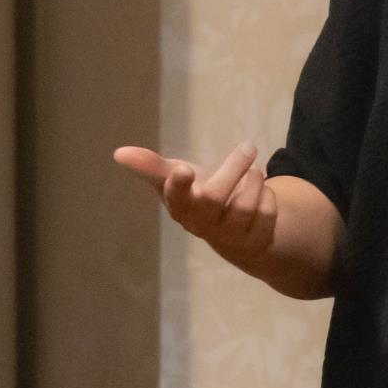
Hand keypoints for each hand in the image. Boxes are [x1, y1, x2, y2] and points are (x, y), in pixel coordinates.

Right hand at [114, 142, 277, 256]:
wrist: (233, 227)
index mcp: (181, 208)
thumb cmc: (197, 197)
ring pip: (246, 204)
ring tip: (253, 171)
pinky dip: (269, 195)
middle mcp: (203, 226)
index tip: (183, 169)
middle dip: (233, 168)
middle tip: (248, 147)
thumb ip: (152, 166)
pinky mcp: (257, 240)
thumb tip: (119, 153)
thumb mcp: (176, 178)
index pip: (176, 199)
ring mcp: (230, 237)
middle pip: (214, 198)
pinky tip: (261, 194)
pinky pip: (268, 212)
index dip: (178, 186)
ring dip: (255, 180)